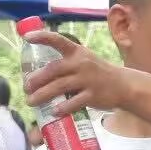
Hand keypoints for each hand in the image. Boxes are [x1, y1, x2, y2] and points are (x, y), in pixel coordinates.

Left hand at [23, 32, 139, 115]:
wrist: (124, 85)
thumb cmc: (97, 73)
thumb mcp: (84, 61)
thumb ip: (64, 65)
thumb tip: (35, 78)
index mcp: (77, 52)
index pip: (58, 40)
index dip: (42, 37)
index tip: (27, 38)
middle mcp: (82, 63)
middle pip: (53, 70)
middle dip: (36, 80)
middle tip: (26, 88)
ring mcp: (88, 79)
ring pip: (59, 87)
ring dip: (42, 95)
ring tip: (31, 102)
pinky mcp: (93, 95)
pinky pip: (74, 102)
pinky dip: (62, 107)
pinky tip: (54, 112)